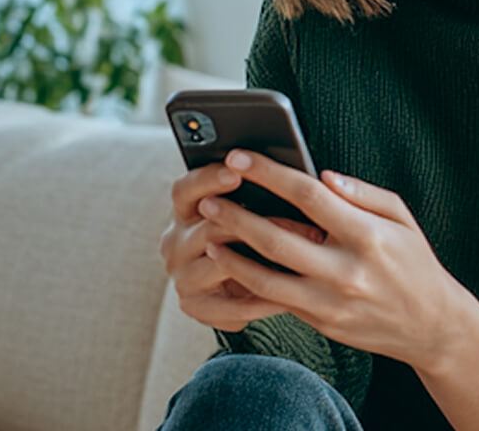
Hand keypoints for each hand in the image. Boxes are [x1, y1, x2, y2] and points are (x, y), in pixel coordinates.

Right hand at [159, 161, 324, 330]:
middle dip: (256, 222)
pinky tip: (288, 296)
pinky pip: (228, 306)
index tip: (236, 172)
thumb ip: (259, 191)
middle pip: (208, 228)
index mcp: (185, 210)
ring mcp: (182, 276)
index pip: (185, 190)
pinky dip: (259, 302)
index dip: (208, 180)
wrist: (241, 287)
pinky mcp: (194, 306)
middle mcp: (176, 242)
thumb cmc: (253, 236)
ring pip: (219, 265)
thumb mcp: (250, 209)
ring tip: (302, 255)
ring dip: (263, 261)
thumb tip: (299, 172)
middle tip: (299, 218)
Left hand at [200, 150, 470, 371]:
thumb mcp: (401, 217)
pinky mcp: (321, 323)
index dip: (270, 174)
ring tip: (208, 233)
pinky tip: (230, 262)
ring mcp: (331, 302)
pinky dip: (248, 281)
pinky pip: (275, 301)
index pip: (308, 196)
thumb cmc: (415, 261)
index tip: (240, 157)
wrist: (432, 326)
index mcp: (368, 235)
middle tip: (209, 198)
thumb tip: (322, 175)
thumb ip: (362, 192)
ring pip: (266, 279)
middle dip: (237, 216)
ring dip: (232, 255)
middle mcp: (346, 271)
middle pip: (277, 240)